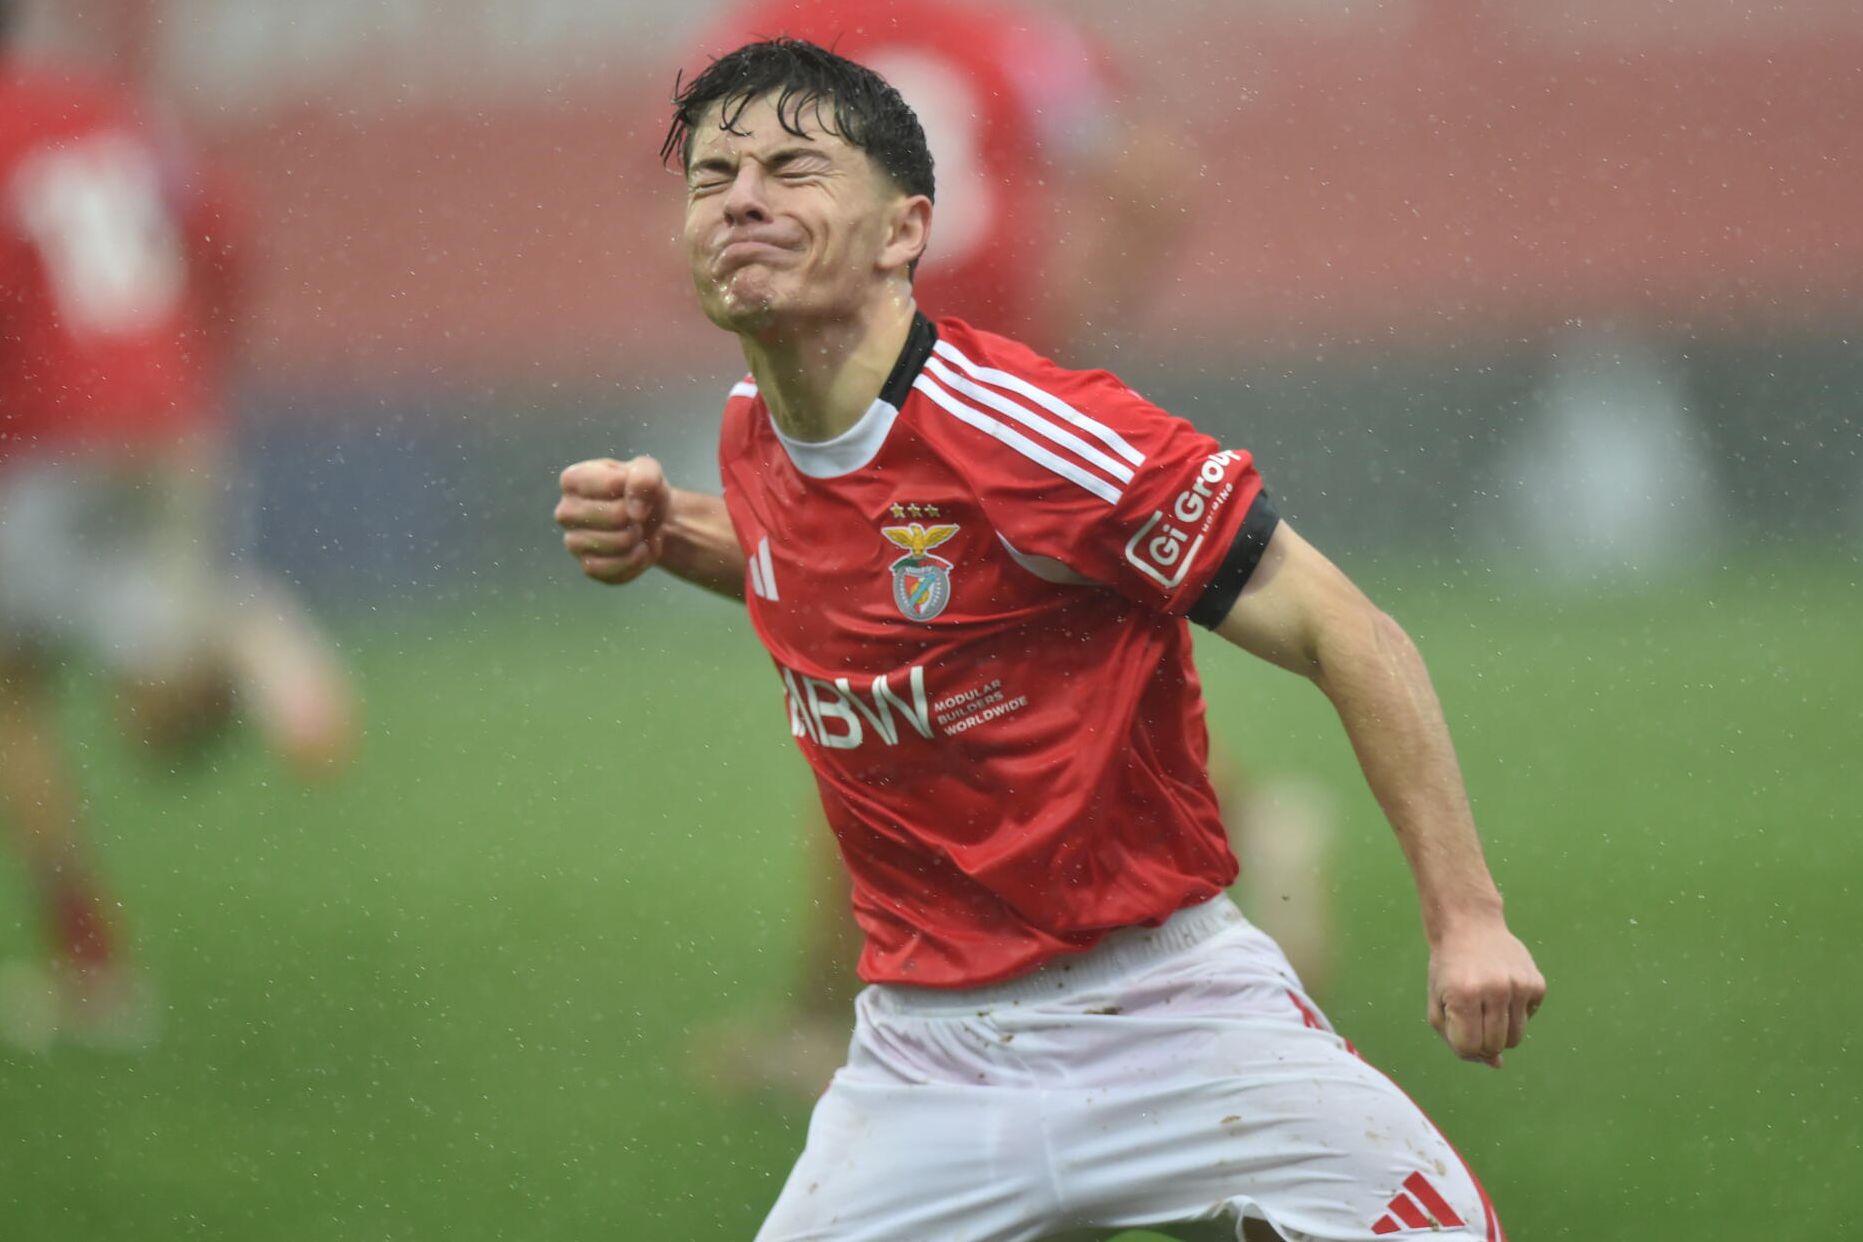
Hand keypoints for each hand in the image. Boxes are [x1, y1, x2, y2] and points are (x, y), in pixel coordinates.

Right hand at [555, 456, 669, 584]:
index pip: (612, 485)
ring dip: (640, 539)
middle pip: (616, 517)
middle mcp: (565, 512)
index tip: (635, 491)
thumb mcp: (648, 471)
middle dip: (639, 517)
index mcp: (573, 480)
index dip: (635, 490)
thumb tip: (635, 513)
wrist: (648, 519)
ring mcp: (573, 542)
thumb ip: (644, 478)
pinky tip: (639, 551)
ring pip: (615, 544)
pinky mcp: (588, 566)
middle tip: (639, 516)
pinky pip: (614, 570)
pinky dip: (636, 561)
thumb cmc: (640, 490)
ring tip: (640, 532)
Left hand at [1426, 918, 1545, 1067]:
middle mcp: (1495, 989)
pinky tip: (1502, 989)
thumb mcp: (1438, 1001)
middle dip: (1482, 1041)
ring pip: (1515, 1038)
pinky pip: (1528, 1019)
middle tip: (1472, 1017)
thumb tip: (1496, 1064)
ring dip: (1500, 1031)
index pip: (1470, 1048)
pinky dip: (1515, 1013)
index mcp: (1464, 995)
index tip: (1458, 1028)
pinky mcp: (1537, 984)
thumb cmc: (1449, 969)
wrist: (1470, 925)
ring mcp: (1520, 986)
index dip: (1463, 1046)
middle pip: (1495, 1047)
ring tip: (1486, 1006)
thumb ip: (1456, 1039)